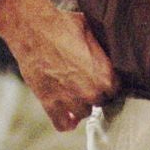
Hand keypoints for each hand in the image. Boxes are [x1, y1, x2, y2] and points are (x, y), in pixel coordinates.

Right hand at [0, 0, 118, 131]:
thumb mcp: (91, 31)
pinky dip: (66, 121)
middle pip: (100, 102)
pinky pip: (63, 125)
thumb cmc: (63, 25)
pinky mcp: (50, 105)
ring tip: (74, 90)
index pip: (115, 89)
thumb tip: (108, 51)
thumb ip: (102, 50)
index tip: (101, 77)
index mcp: (105, 75)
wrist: (33, 29)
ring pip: (83, 113)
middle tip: (85, 80)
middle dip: (95, 92)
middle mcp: (91, 93)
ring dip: (80, 104)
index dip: (108, 82)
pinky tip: (66, 112)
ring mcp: (71, 101)